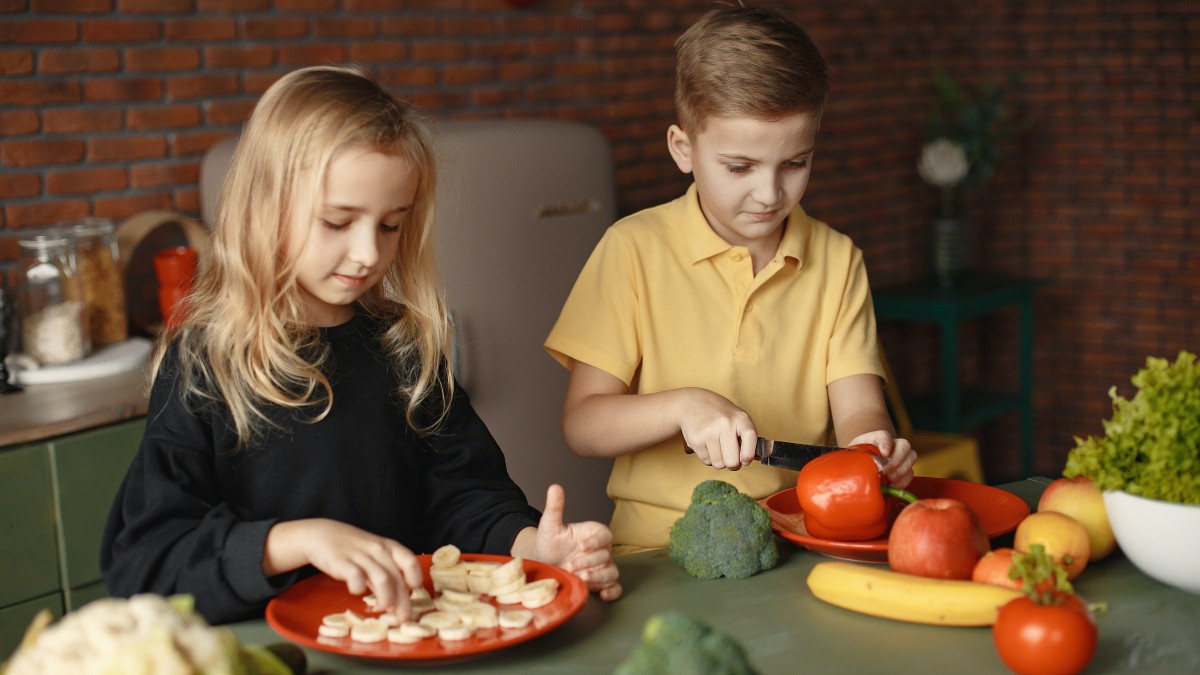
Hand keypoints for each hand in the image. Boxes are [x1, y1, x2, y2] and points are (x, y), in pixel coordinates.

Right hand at [268, 518, 423, 619]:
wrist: (321, 535)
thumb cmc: (353, 548)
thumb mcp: (374, 555)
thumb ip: (387, 575)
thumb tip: (400, 601)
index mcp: (388, 547)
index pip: (410, 561)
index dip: (415, 578)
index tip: (413, 593)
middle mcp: (377, 550)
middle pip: (397, 577)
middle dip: (403, 601)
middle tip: (403, 618)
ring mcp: (360, 555)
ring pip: (382, 579)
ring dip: (386, 598)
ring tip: (382, 609)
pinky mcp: (341, 561)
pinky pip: (355, 577)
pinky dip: (359, 588)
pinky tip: (357, 592)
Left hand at [524, 485, 621, 600]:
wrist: (543, 563)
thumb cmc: (549, 542)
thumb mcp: (550, 524)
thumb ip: (555, 507)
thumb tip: (554, 487)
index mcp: (593, 533)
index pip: (605, 535)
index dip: (595, 541)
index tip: (580, 545)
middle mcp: (600, 551)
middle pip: (605, 556)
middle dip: (588, 562)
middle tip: (568, 566)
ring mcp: (601, 568)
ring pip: (611, 572)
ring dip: (598, 577)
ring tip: (581, 579)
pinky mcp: (599, 583)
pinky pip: (614, 588)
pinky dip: (612, 592)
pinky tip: (602, 595)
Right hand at [677, 388, 756, 469]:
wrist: (691, 402)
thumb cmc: (719, 413)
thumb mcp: (737, 418)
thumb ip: (748, 437)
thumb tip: (758, 457)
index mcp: (740, 418)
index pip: (751, 438)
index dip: (749, 454)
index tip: (745, 460)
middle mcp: (726, 424)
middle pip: (732, 461)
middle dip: (732, 464)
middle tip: (730, 456)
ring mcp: (709, 432)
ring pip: (719, 464)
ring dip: (719, 460)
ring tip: (716, 446)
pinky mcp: (696, 440)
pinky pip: (706, 461)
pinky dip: (708, 457)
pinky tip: (706, 444)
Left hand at [847, 430, 916, 487]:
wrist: (864, 464)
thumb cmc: (858, 459)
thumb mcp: (854, 455)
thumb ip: (855, 458)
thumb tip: (855, 468)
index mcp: (878, 438)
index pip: (884, 436)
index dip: (885, 443)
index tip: (884, 453)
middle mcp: (893, 444)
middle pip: (904, 445)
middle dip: (896, 459)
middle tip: (885, 471)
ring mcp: (902, 455)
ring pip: (911, 456)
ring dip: (901, 470)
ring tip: (889, 479)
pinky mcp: (905, 469)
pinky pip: (910, 473)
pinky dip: (903, 480)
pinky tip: (893, 486)